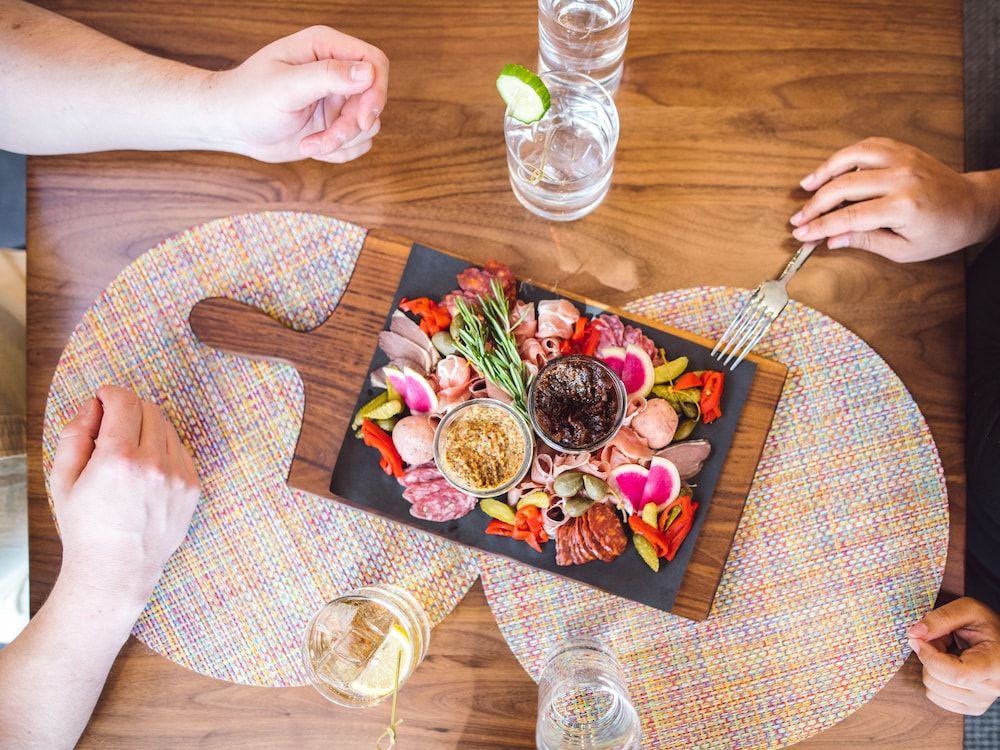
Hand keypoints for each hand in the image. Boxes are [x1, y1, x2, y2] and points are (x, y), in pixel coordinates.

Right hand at [50, 386, 200, 611]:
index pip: (125, 402)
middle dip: (128, 409)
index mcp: (119, 459)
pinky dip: (164, 449)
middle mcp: (155, 464)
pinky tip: (146, 468)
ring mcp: (179, 476)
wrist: (117, 570)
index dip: (111, 394)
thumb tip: (93, 406)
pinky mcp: (193, 487)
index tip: (103, 398)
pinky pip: (180, 450)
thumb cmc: (86, 527)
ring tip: (126, 450)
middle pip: (148, 410)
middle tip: (112, 424)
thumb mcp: (63, 480)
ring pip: (167, 428)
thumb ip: (75, 434)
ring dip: (147, 428)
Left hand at [204, 25, 388, 162]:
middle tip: (327, 139)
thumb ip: (327, 76)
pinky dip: (339, 152)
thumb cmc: (248, 99)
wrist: (232, 127)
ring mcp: (337, 99)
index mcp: (324, 47)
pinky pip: (358, 143)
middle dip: (352, 125)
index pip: (374, 61)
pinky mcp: (335, 123)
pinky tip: (312, 146)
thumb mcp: (286, 87)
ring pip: (368, 125)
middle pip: (373, 99)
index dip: (376, 91)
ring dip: (342, 142)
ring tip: (311, 144)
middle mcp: (336, 71)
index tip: (363, 119)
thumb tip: (368, 72)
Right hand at [790, 137, 999, 261]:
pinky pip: (867, 146)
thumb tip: (831, 240)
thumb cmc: (942, 231)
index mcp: (904, 207)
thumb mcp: (904, 249)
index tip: (802, 233)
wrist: (972, 205)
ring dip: (825, 171)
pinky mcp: (903, 150)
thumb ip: (865, 241)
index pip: (849, 217)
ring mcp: (902, 159)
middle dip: (816, 205)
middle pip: (844, 187)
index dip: (821, 226)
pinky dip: (845, 156)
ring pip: (852, 158)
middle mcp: (902, 178)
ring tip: (807, 186)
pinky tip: (832, 168)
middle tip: (799, 218)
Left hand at [907, 597, 999, 714]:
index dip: (929, 656)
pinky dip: (934, 679)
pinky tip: (947, 666)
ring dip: (930, 667)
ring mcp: (981, 701)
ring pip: (933, 690)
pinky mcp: (971, 707)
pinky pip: (935, 697)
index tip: (919, 639)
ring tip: (946, 652)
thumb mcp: (969, 610)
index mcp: (996, 665)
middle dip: (929, 656)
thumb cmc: (987, 626)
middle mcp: (992, 688)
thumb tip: (914, 634)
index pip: (956, 674)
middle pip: (938, 681)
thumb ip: (942, 618)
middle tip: (940, 641)